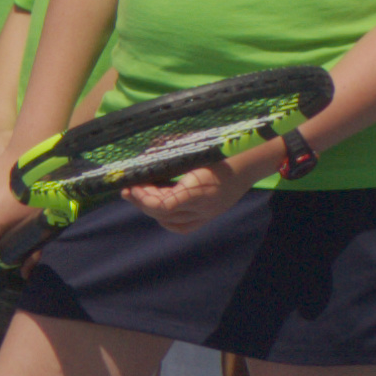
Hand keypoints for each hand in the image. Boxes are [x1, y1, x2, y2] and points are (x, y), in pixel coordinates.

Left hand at [124, 156, 252, 236]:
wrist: (248, 164)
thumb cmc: (220, 150)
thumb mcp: (195, 148)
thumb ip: (170, 151)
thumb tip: (145, 154)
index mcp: (200, 188)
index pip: (165, 205)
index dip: (144, 198)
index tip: (132, 186)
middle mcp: (203, 206)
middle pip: (164, 213)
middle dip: (142, 201)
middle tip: (128, 189)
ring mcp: (207, 214)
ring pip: (170, 221)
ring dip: (150, 210)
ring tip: (137, 196)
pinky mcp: (208, 216)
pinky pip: (182, 227)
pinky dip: (164, 220)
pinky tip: (155, 208)